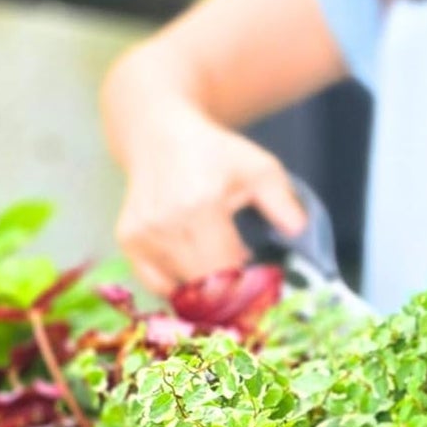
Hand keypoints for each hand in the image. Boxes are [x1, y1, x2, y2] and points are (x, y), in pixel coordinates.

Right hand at [106, 74, 305, 296]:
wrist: (158, 133)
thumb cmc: (214, 154)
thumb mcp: (259, 167)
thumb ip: (282, 201)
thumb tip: (298, 232)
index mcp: (201, 207)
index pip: (226, 274)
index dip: (246, 290)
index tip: (261, 291)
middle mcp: (165, 224)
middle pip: (203, 288)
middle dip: (228, 292)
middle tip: (245, 281)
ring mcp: (142, 234)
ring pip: (181, 289)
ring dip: (204, 286)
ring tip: (218, 259)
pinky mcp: (127, 240)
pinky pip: (158, 283)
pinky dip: (178, 283)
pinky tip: (193, 261)